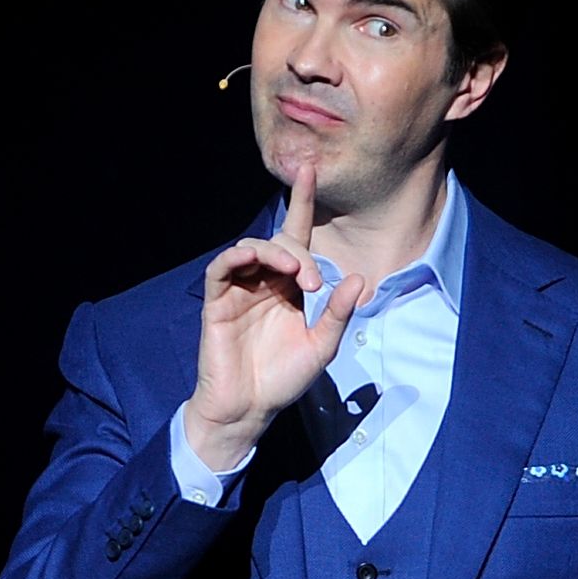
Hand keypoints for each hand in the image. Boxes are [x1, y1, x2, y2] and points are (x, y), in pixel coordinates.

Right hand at [184, 164, 367, 470]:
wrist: (249, 409)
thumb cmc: (283, 379)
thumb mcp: (322, 347)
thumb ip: (338, 314)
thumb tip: (360, 279)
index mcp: (290, 288)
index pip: (297, 237)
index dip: (302, 203)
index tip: (310, 169)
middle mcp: (265, 282)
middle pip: (280, 243)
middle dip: (298, 252)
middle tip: (313, 281)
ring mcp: (239, 290)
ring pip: (252, 249)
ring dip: (274, 252)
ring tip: (295, 275)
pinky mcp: (217, 302)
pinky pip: (223, 268)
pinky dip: (237, 256)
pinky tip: (253, 258)